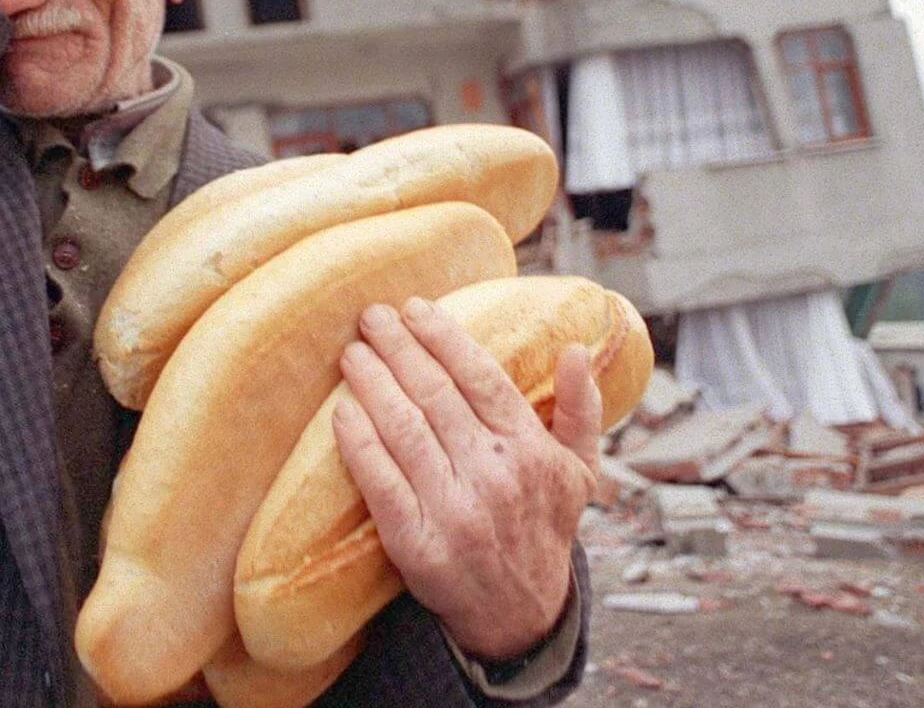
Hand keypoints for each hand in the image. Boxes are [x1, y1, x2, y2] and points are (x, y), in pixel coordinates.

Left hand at [332, 298, 600, 660]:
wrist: (520, 615)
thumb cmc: (544, 529)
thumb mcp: (580, 471)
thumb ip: (581, 409)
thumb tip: (576, 349)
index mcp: (531, 451)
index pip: (480, 378)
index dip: (443, 337)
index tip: (415, 307)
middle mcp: (494, 476)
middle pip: (435, 395)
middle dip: (398, 348)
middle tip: (370, 317)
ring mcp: (454, 510)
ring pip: (404, 429)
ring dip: (372, 383)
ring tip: (353, 354)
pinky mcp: (416, 543)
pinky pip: (380, 481)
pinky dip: (358, 442)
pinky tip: (342, 411)